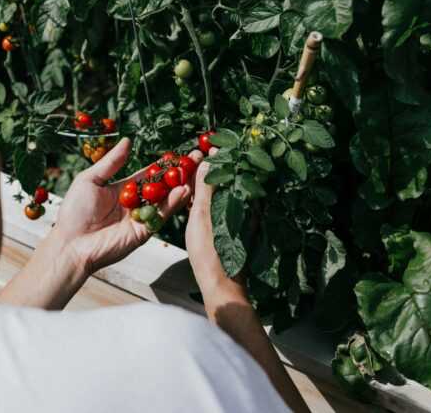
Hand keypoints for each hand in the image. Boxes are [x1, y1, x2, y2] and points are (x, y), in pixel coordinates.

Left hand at [54, 138, 201, 273]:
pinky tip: (183, 190)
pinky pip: (161, 215)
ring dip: (181, 186)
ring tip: (195, 172)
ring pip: (166, 199)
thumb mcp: (90, 179)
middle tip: (196, 159)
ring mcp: (142, 217)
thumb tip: (127, 140)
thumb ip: (111, 162)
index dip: (163, 164)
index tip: (180, 153)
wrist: (71, 244)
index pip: (149, 174)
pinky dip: (173, 203)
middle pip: (162, 186)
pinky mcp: (145, 231)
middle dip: (179, 173)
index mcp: (123, 189)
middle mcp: (136, 203)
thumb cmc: (74, 211)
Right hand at [185, 147, 246, 299]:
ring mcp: (236, 217)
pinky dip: (206, 199)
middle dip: (211, 168)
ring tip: (189, 175)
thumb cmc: (210, 251)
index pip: (229, 168)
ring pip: (221, 193)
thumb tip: (209, 160)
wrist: (220, 284)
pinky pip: (218, 205)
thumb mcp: (203, 215)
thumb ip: (205, 187)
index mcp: (238, 199)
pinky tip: (193, 199)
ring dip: (207, 183)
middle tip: (193, 158)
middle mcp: (241, 206)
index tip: (206, 145)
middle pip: (226, 179)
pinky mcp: (229, 227)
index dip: (218, 155)